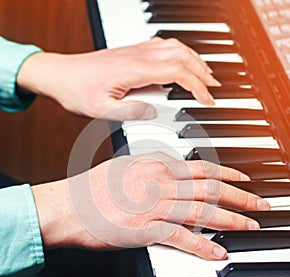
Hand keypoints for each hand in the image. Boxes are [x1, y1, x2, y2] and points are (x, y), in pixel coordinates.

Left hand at [17, 38, 219, 119]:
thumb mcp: (100, 111)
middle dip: (202, 72)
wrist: (60, 75)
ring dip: (194, 60)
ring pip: (175, 47)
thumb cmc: (77, 91)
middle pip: (181, 55)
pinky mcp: (132, 51)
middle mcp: (137, 55)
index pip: (176, 72)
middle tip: (213, 89)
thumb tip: (154, 113)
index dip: (196, 86)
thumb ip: (129, 113)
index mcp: (133, 69)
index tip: (207, 100)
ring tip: (205, 76)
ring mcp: (135, 50)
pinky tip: (181, 64)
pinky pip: (163, 46)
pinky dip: (180, 54)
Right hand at [32, 152, 269, 260]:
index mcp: (155, 165)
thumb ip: (151, 165)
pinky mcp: (145, 229)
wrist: (69, 205)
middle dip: (241, 198)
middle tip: (260, 205)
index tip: (244, 182)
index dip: (228, 175)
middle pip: (209, 189)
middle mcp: (159, 182)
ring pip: (202, 211)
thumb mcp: (125, 165)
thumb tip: (171, 165)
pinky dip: (203, 246)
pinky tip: (218, 253)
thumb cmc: (94, 187)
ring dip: (231, 220)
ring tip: (251, 226)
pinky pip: (182, 238)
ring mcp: (153, 205)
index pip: (202, 168)